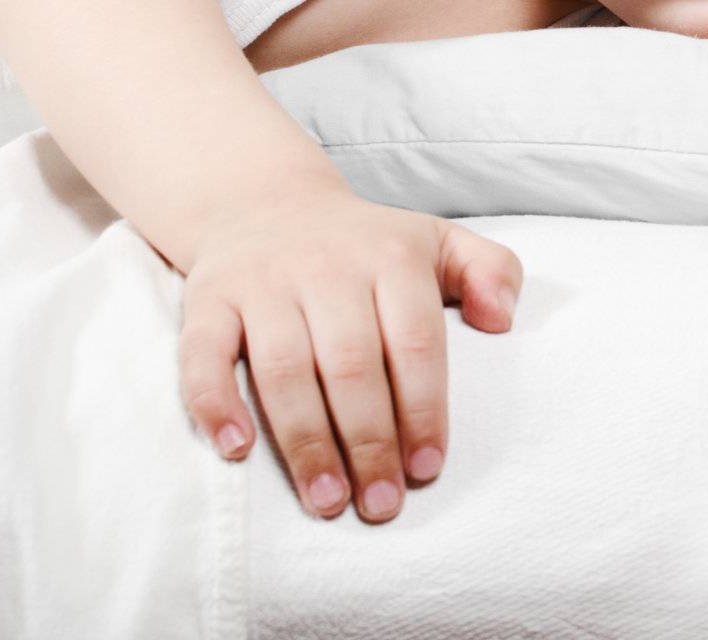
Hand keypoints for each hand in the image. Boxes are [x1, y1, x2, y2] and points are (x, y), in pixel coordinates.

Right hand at [176, 178, 522, 523]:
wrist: (265, 202)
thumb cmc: (364, 245)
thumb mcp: (436, 240)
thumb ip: (489, 269)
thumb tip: (503, 320)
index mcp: (389, 256)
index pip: (414, 340)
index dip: (423, 408)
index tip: (428, 468)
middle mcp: (325, 265)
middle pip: (351, 364)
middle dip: (369, 442)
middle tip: (381, 505)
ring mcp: (264, 281)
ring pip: (284, 369)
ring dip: (306, 443)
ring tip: (328, 502)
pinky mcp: (210, 298)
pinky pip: (204, 354)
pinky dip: (214, 404)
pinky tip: (237, 450)